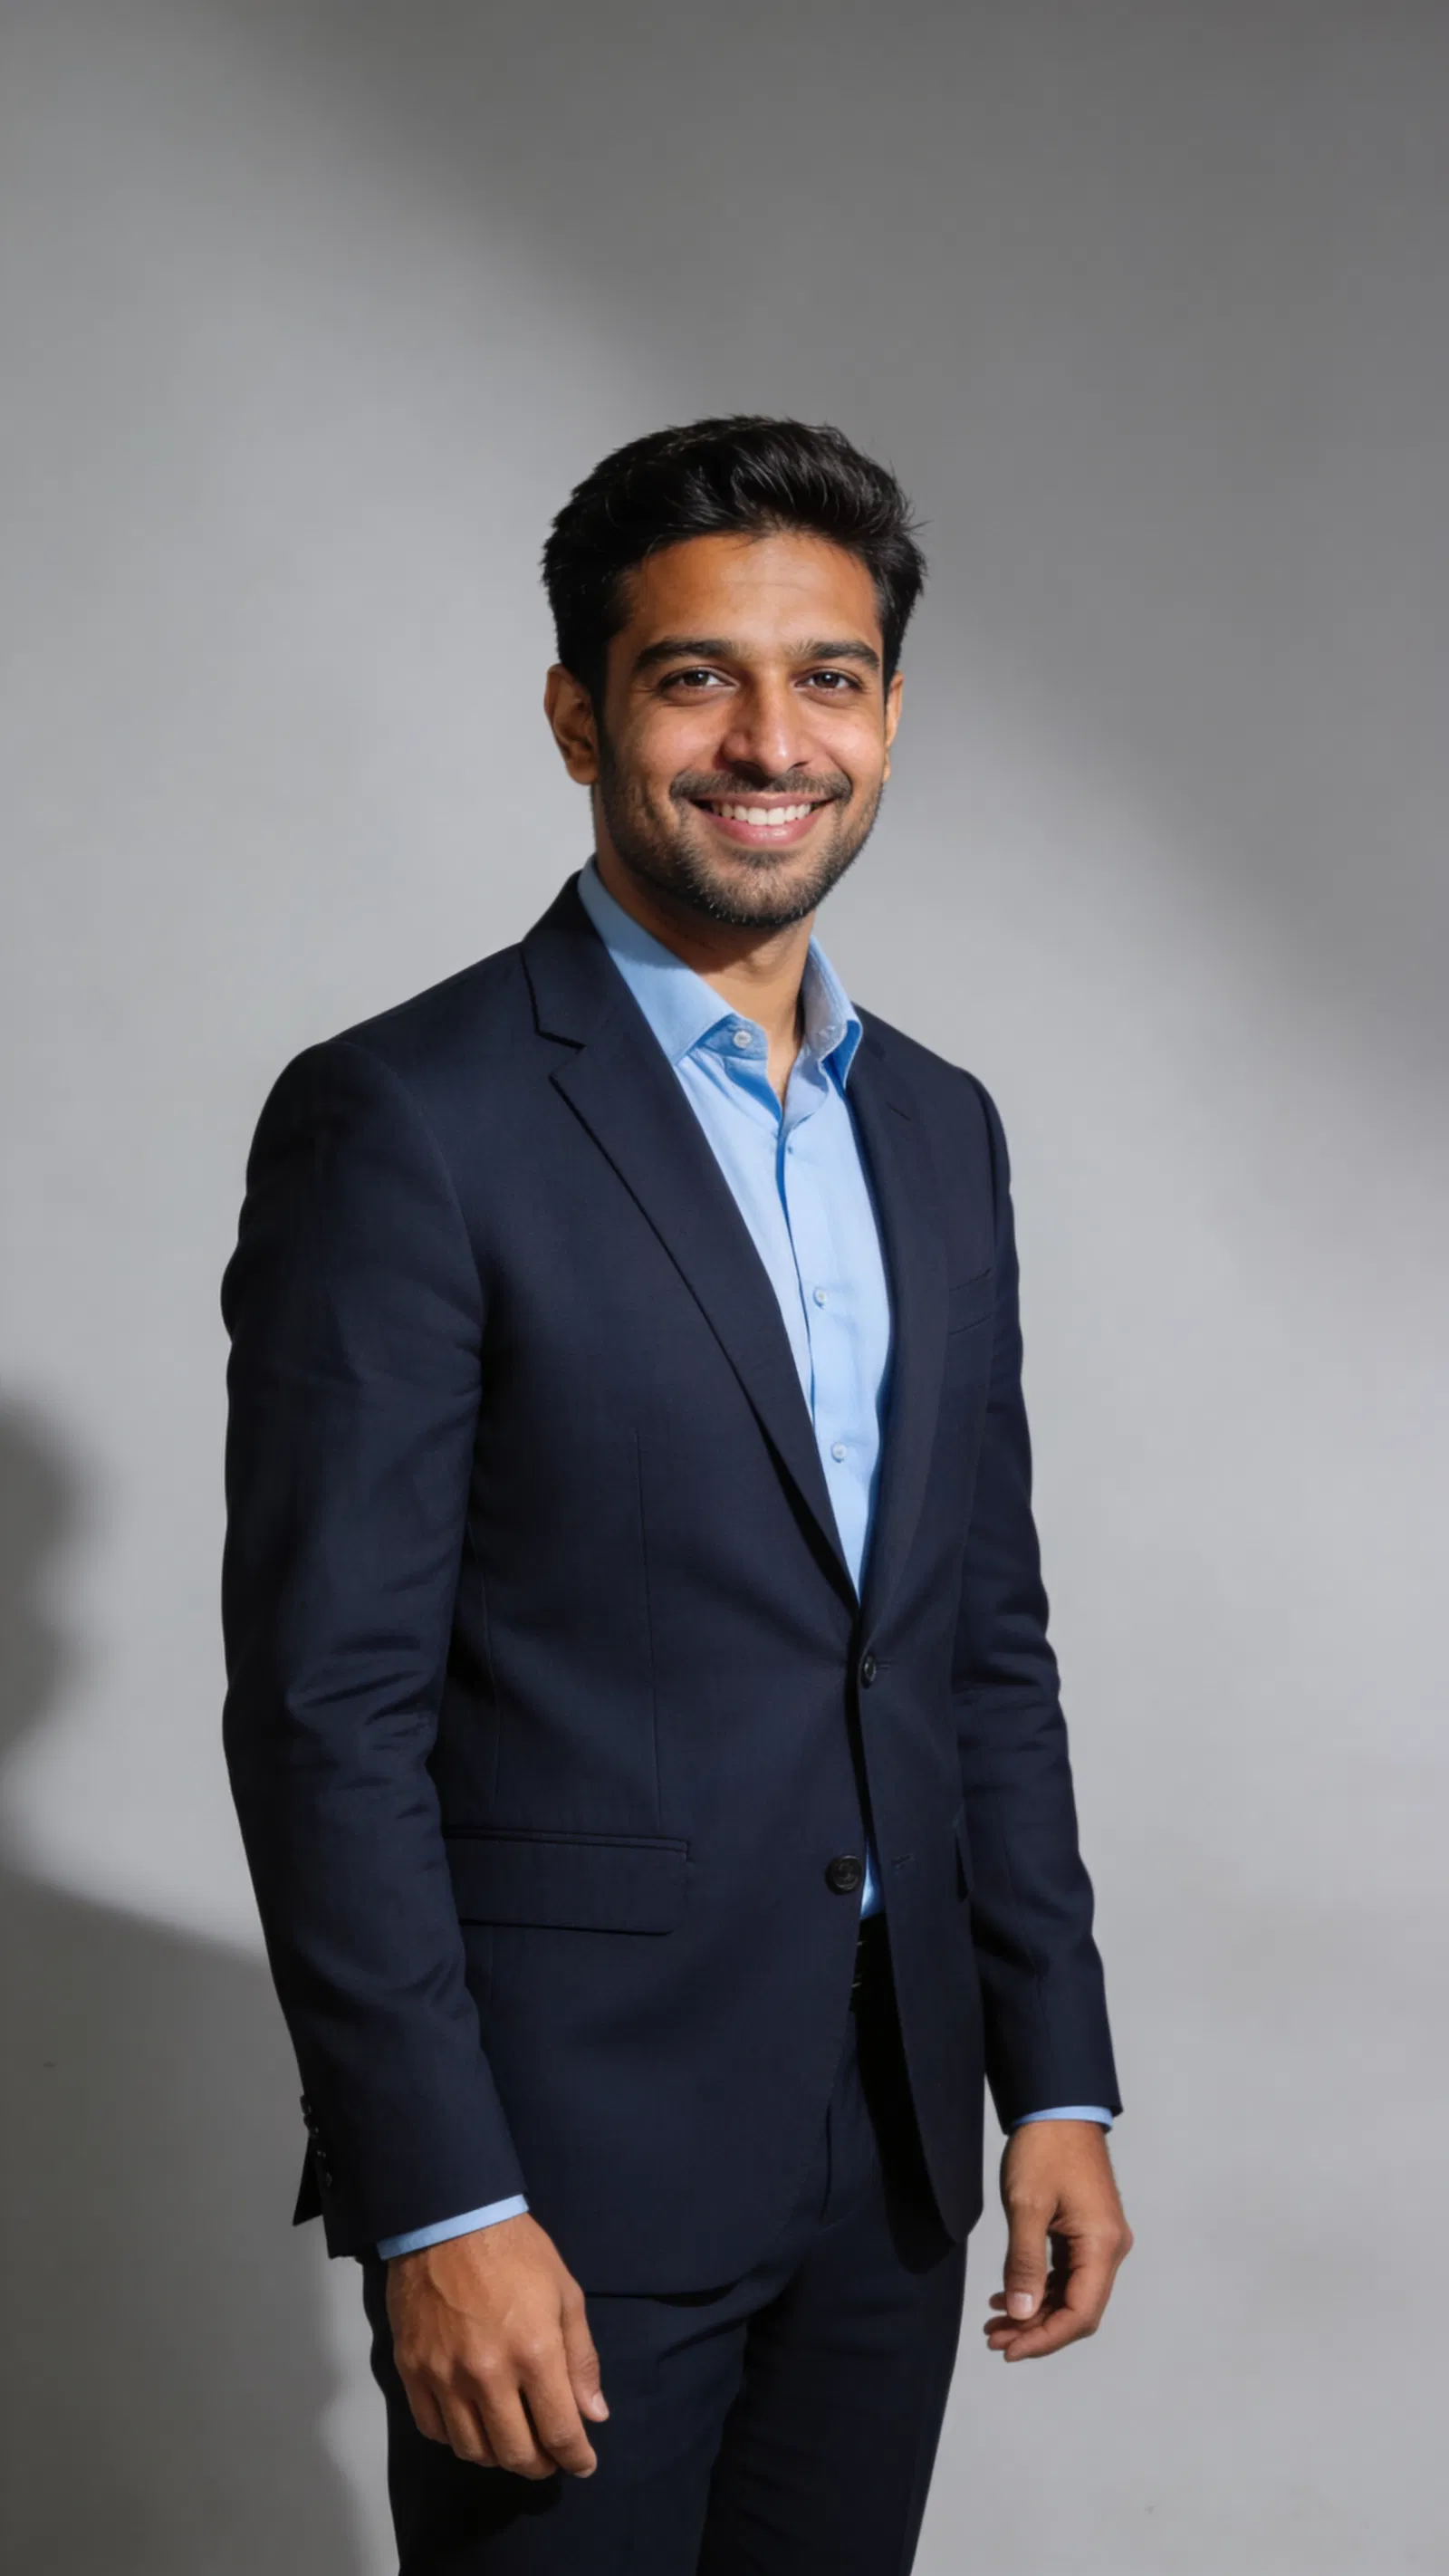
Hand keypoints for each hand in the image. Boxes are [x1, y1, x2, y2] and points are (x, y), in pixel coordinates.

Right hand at [385, 2211, 607, 2476]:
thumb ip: (581, 2359)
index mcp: (534, 2353)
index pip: (560, 2431)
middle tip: (548, 2457)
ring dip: (498, 2456)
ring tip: (512, 2441)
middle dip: (540, 2465)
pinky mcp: (411, 2371)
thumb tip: (594, 2415)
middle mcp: (487, 2375)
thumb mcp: (566, 2294)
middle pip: (515, 2453)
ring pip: (472, 2450)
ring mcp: (444, 2376)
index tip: (584, 2464)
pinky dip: (457, 2438)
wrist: (448, 2219)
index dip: (577, 2457)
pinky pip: (433, 2429)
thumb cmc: (517, 2252)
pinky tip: (471, 2424)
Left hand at [984, 2121, 1132, 2361]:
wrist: (1059, 2105)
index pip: (1080, 2314)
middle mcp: (1110, 2249)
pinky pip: (1067, 2274)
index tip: (1008, 2349)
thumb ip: (1023, 2264)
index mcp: (1102, 2245)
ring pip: (1070, 2295)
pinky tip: (1007, 2296)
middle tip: (993, 2338)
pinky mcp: (1088, 2232)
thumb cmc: (1044, 2149)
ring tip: (994, 2323)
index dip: (1044, 2339)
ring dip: (1035, 2312)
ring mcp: (1101, 2241)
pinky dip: (1039, 2289)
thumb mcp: (1027, 2206)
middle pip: (1078, 2310)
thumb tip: (1020, 2315)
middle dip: (1036, 2330)